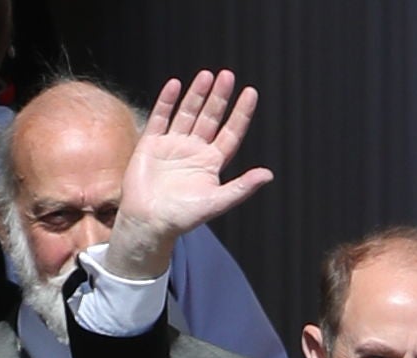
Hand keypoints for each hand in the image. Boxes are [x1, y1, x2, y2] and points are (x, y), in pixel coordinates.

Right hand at [107, 71, 273, 281]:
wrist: (148, 223)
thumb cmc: (183, 217)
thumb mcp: (217, 202)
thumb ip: (242, 187)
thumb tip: (268, 174)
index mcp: (211, 163)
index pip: (230, 132)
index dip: (240, 113)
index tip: (250, 92)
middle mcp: (194, 151)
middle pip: (210, 118)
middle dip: (219, 97)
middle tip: (227, 75)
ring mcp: (172, 145)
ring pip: (187, 113)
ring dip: (196, 94)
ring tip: (207, 75)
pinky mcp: (151, 143)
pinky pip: (160, 117)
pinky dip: (167, 101)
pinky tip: (175, 85)